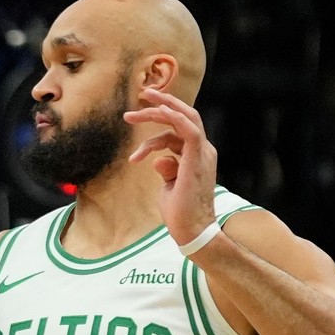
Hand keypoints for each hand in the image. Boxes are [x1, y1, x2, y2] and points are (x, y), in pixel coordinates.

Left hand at [123, 87, 217, 244]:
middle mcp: (203, 151)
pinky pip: (189, 130)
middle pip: (184, 117)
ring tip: (131, 115)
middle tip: (135, 103)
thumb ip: (167, 170)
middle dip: (160, 106)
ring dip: (157, 112)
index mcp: (197, 155)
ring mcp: (202, 154)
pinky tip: (156, 112)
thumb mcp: (169, 186)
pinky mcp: (197, 160)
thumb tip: (157, 160)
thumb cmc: (180, 212)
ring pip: (184, 119)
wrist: (191, 231)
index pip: (179, 129)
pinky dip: (173, 117)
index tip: (134, 118)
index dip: (158, 122)